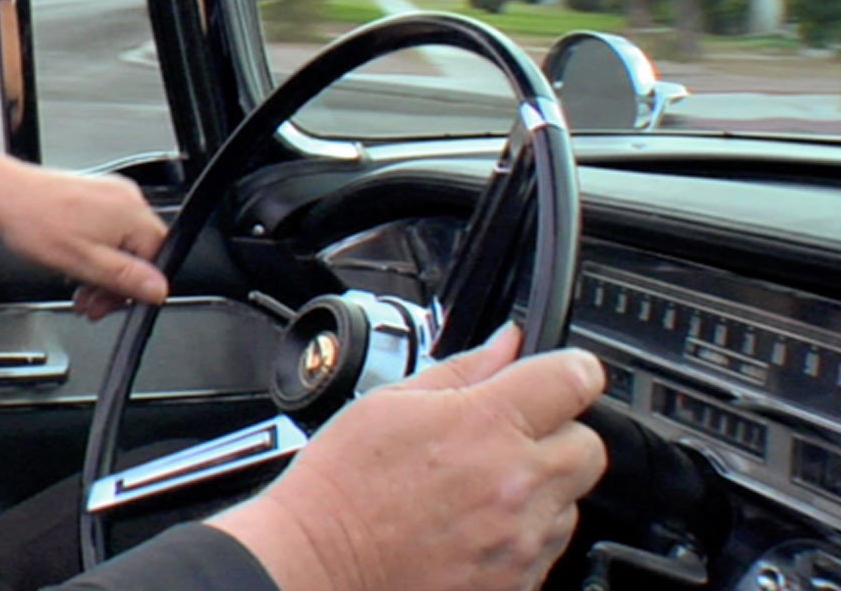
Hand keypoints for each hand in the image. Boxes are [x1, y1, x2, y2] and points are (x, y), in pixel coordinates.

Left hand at [0, 166, 167, 318]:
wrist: (2, 197)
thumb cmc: (34, 222)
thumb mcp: (84, 263)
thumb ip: (125, 278)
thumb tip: (159, 289)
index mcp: (131, 212)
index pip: (159, 258)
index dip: (139, 288)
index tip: (116, 304)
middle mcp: (125, 198)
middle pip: (139, 253)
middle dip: (115, 285)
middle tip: (92, 305)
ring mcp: (108, 195)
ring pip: (120, 245)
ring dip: (101, 273)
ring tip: (79, 293)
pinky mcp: (92, 196)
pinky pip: (105, 232)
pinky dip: (93, 253)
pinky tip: (73, 267)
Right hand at [211, 324, 607, 590]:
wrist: (321, 565)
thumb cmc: (343, 486)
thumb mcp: (389, 403)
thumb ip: (461, 369)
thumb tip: (507, 343)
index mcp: (486, 424)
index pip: (575, 378)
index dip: (571, 369)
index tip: (560, 374)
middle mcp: (516, 483)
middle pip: (588, 446)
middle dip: (557, 435)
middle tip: (506, 440)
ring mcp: (522, 541)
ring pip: (571, 502)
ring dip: (541, 490)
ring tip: (478, 491)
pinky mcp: (519, 582)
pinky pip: (548, 549)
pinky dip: (523, 535)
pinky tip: (474, 527)